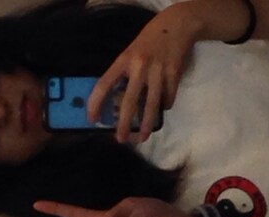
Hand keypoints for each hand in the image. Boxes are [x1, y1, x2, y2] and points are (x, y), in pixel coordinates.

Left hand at [87, 3, 199, 143]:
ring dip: (146, 124)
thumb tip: (116, 103)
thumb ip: (124, 75)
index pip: (104, 83)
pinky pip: (168, 98)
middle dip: (124, 123)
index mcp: (124, 60)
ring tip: (143, 138)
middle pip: (129, 101)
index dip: (95, 102)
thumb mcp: (131, 53)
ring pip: (151, 105)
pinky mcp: (173, 74)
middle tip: (120, 139)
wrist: (176, 25)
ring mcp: (158, 71)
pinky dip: (165, 105)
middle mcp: (139, 66)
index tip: (91, 119)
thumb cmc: (148, 42)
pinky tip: (163, 106)